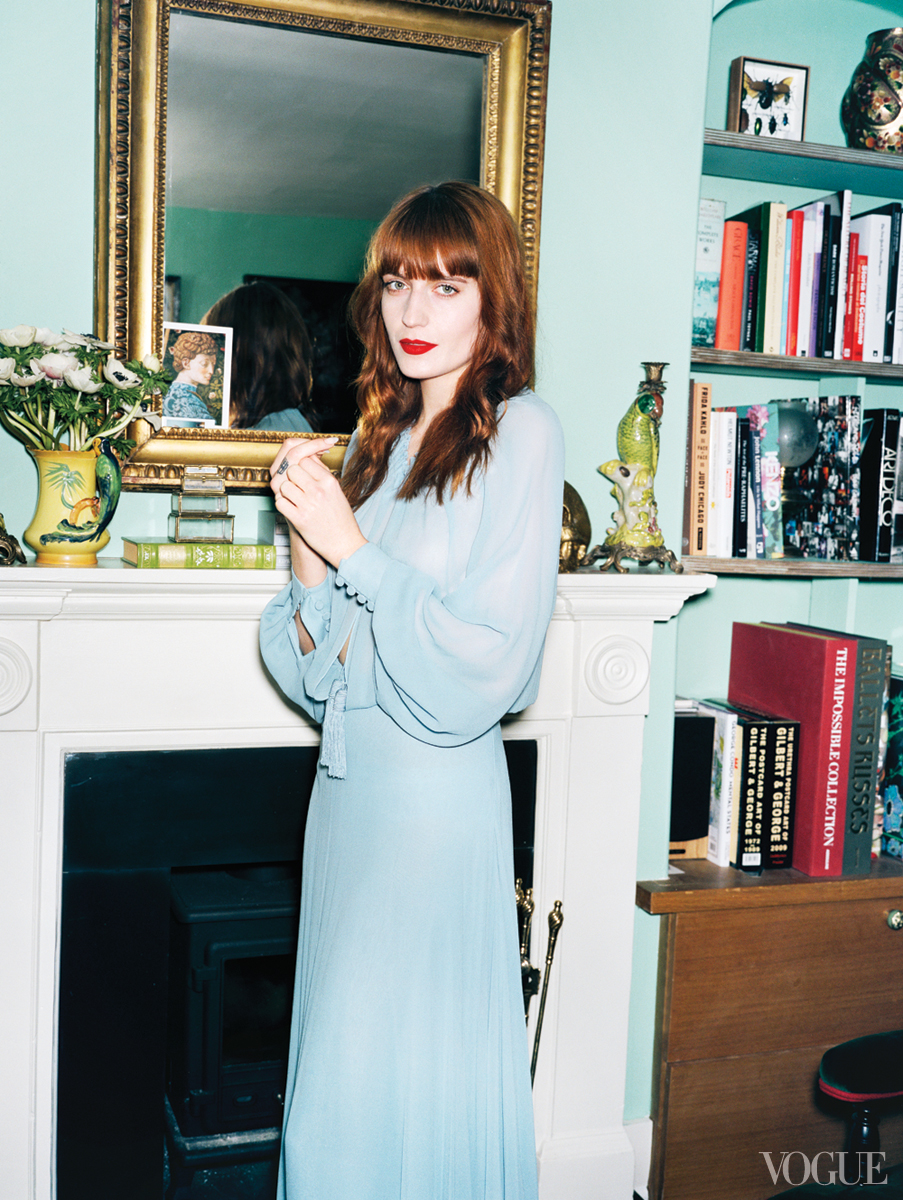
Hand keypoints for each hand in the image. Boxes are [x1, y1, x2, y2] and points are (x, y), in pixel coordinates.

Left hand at [271, 437, 366, 568]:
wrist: (343, 544)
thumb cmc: (340, 517)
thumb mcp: (336, 490)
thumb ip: (322, 472)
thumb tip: (308, 455)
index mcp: (329, 481)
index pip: (305, 459)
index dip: (301, 465)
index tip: (304, 475)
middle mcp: (318, 491)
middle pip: (292, 469)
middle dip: (292, 477)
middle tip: (298, 487)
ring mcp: (308, 505)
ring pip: (284, 485)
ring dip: (286, 491)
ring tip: (295, 499)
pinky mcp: (298, 519)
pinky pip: (280, 502)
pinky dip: (283, 504)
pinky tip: (291, 508)